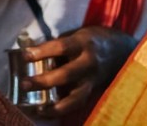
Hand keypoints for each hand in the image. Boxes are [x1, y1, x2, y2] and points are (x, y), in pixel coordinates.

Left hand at [21, 26, 136, 116]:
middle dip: (45, 81)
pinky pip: (78, 103)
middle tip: (25, 84)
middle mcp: (89, 62)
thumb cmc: (92, 39)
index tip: (25, 55)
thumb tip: (29, 50)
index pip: (61, 47)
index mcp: (83, 42)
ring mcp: (93, 79)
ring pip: (76, 97)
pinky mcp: (94, 91)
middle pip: (67, 74)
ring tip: (38, 108)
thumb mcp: (77, 34)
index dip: (42, 51)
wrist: (121, 49)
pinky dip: (62, 109)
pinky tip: (46, 112)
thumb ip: (58, 44)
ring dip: (56, 105)